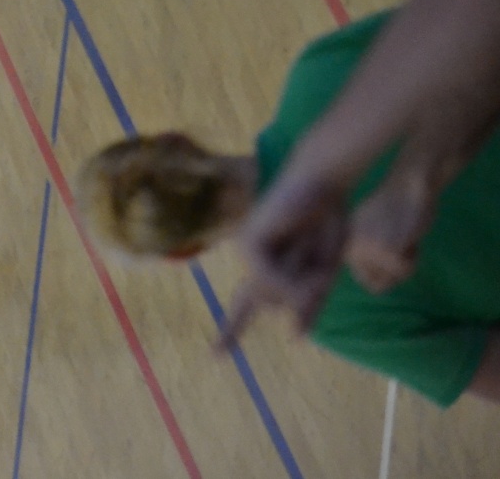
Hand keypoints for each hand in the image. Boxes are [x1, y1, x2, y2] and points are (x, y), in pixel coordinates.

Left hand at [219, 174, 349, 351]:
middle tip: (252, 317)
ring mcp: (248, 252)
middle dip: (270, 309)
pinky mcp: (249, 243)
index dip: (232, 331)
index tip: (216, 356)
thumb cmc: (326, 225)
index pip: (246, 306)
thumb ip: (307, 306)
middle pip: (259, 304)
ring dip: (305, 279)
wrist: (323, 185)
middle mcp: (253, 262)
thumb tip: (293, 337)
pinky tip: (302, 254)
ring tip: (312, 246)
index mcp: (268, 271)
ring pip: (277, 296)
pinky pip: (271, 279)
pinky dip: (291, 276)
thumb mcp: (322, 278)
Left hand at [344, 173, 436, 292]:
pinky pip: (405, 270)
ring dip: (406, 263)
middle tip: (398, 238)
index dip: (387, 270)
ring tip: (402, 235)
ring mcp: (367, 251)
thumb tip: (373, 287)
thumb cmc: (394, 211)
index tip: (389, 243)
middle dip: (397, 269)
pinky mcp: (386, 250)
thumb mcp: (370, 234)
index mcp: (345, 247)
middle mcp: (350, 249)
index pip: (369, 283)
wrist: (407, 186)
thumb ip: (367, 259)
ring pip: (394, 278)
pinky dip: (414, 257)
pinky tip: (408, 237)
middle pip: (381, 285)